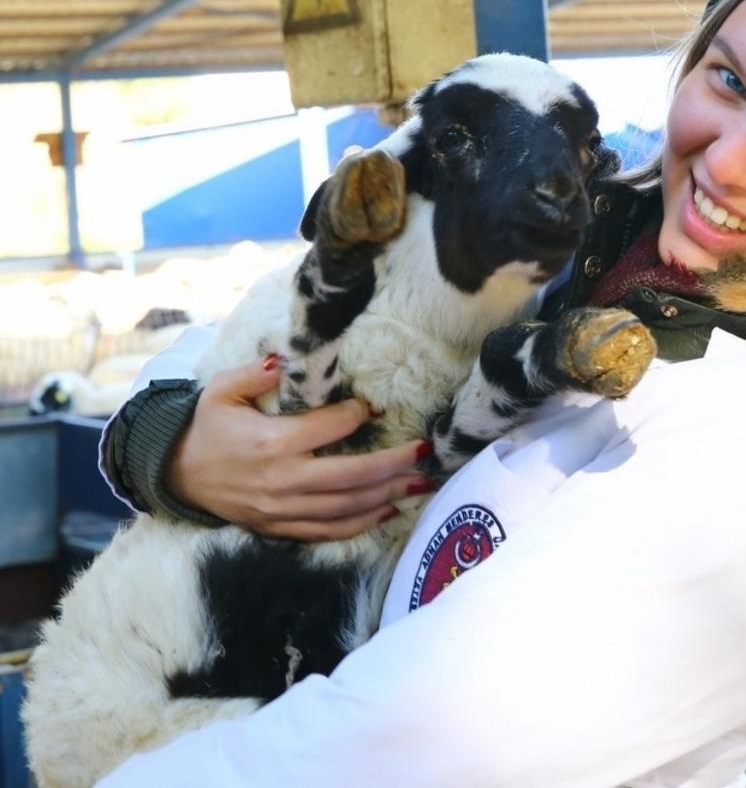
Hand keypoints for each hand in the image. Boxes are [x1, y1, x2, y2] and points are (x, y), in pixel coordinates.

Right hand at [167, 357, 431, 540]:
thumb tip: (284, 359)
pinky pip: (330, 531)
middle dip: (393, 464)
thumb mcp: (220, 391)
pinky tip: (388, 510)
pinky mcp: (281, 527)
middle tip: (424, 451)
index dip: (356, 414)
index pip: (329, 428)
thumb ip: (255, 373)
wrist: (176, 476)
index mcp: (271, 442)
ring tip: (421, 483)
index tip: (373, 405)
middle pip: (351, 476)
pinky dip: (363, 523)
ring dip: (388, 495)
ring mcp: (283, 509)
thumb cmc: (205, 427)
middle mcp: (282, 480)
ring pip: (347, 507)